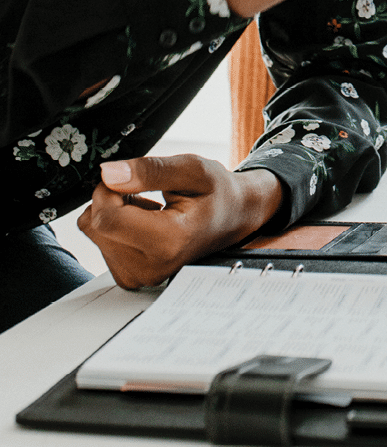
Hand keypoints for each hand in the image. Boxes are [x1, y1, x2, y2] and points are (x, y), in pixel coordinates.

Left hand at [77, 154, 283, 289]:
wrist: (233, 218)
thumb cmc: (217, 193)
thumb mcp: (192, 169)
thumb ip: (150, 171)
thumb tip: (109, 174)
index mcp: (169, 241)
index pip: (106, 218)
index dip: (108, 189)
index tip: (128, 177)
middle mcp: (152, 267)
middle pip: (95, 227)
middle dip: (110, 199)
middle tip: (143, 190)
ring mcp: (140, 276)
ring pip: (94, 235)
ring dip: (114, 213)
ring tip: (148, 207)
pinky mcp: (131, 278)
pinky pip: (101, 245)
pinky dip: (116, 228)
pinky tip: (143, 222)